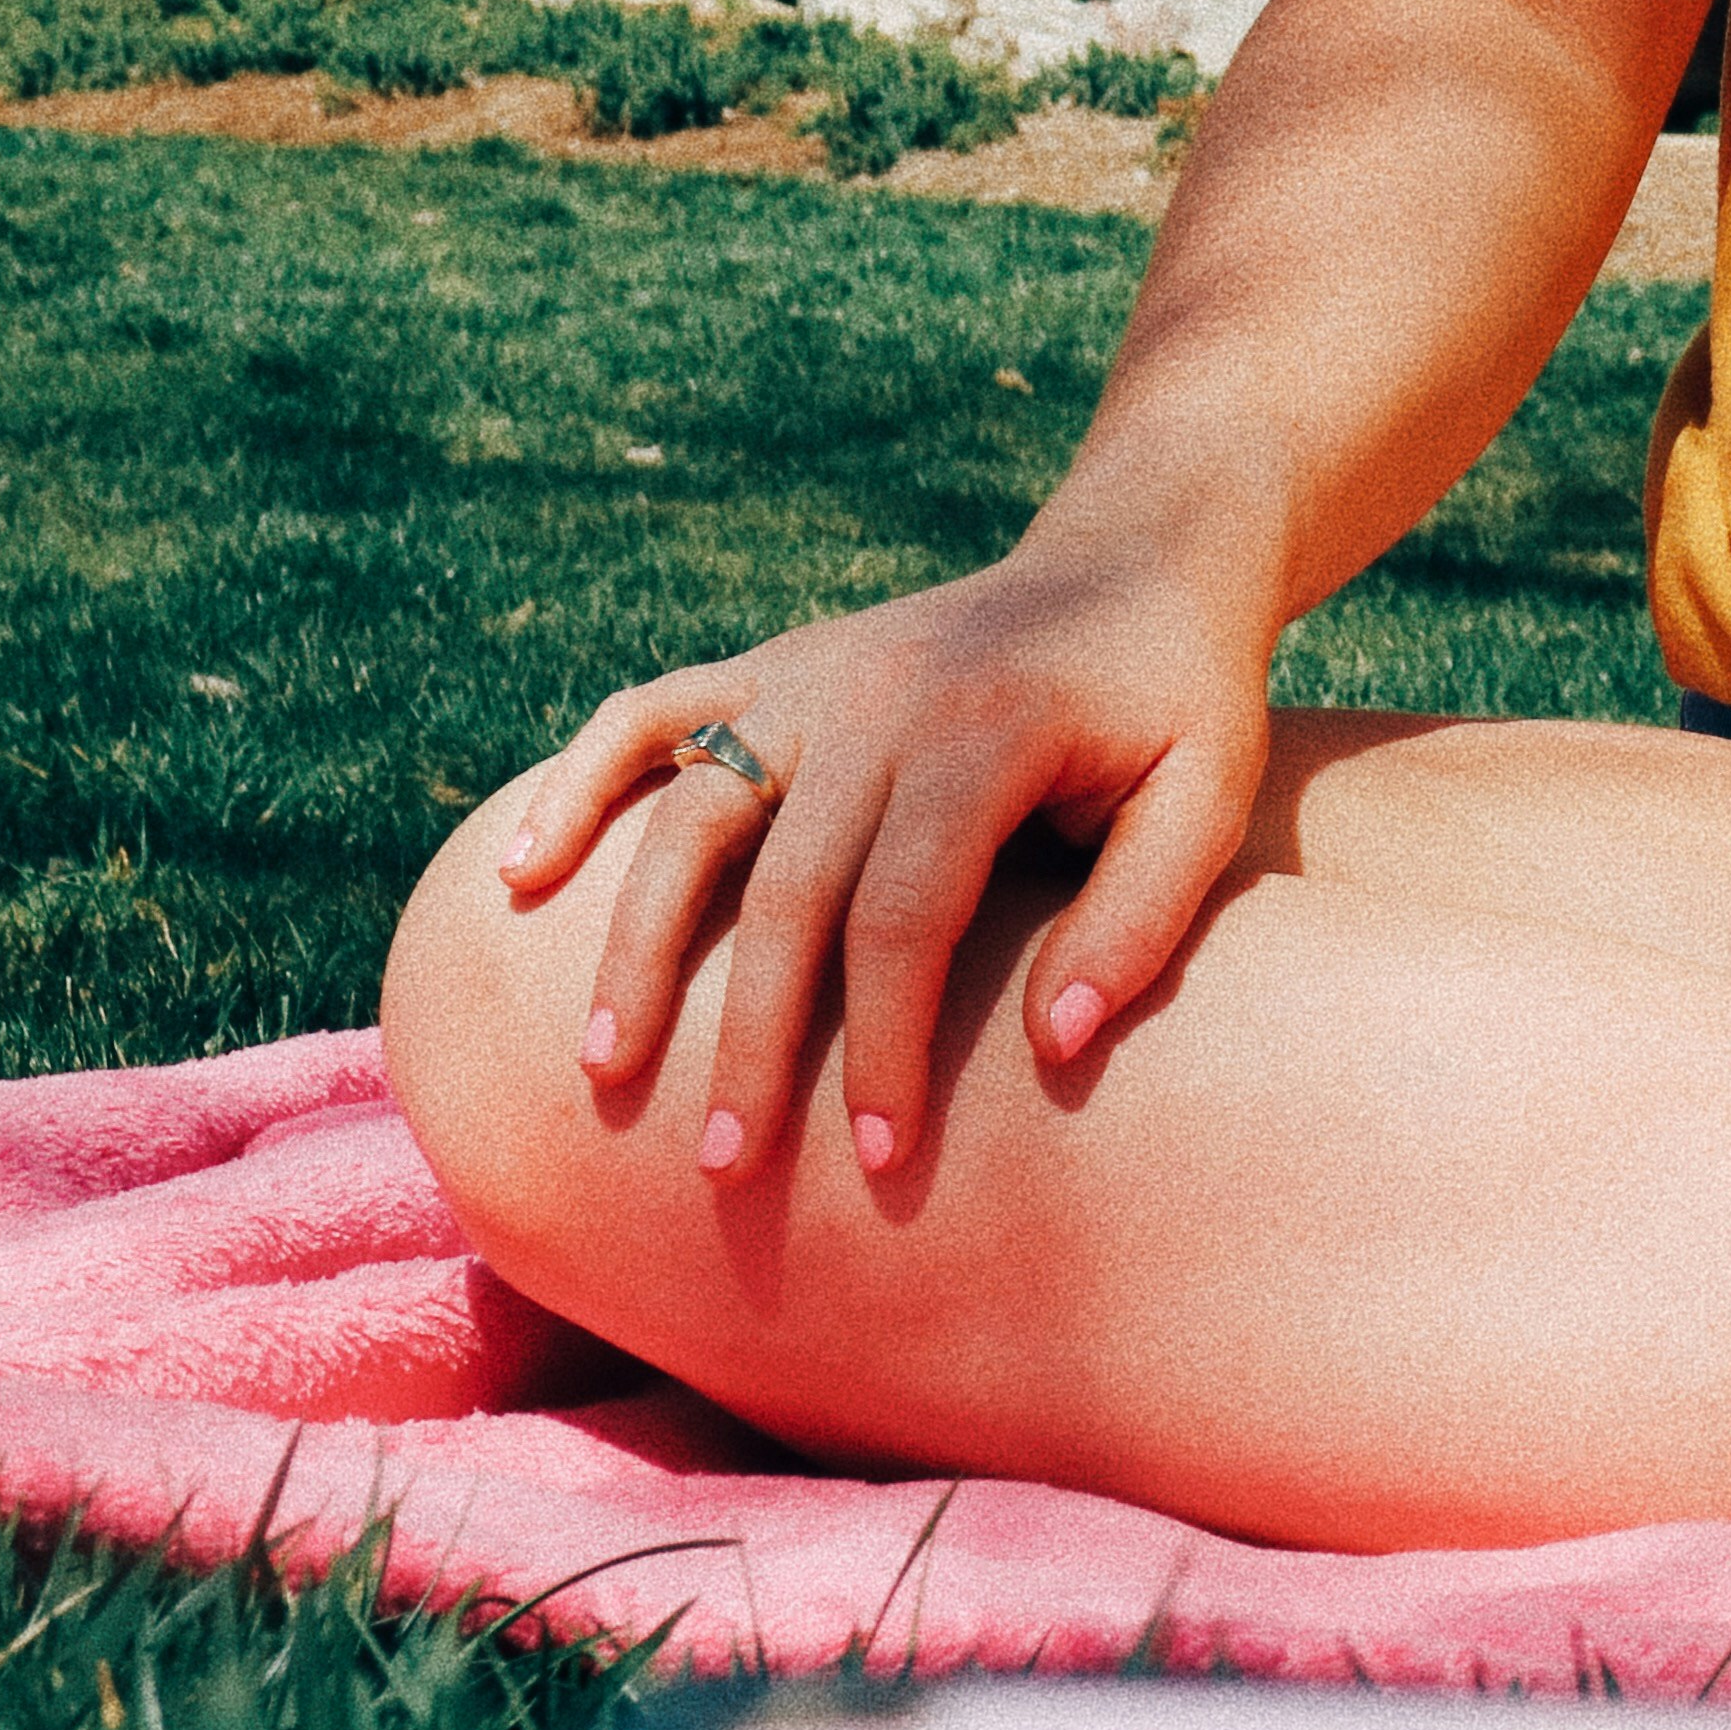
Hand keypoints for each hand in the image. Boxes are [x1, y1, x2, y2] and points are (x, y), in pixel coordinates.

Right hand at [478, 529, 1280, 1183]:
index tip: (879, 1162)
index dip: (885, 1046)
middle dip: (747, 1041)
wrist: (1136, 558)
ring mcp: (811, 672)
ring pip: (689, 813)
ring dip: (634, 944)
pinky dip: (575, 785)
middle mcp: (878, 696)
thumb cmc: (1179, 703)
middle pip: (783, 889)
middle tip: (725, 1171)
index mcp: (986, 731)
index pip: (906, 915)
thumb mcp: (1211, 795)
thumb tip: (1050, 1044)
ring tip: (603, 1069)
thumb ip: (1142, 915)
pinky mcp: (773, 665)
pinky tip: (519, 875)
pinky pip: (647, 715)